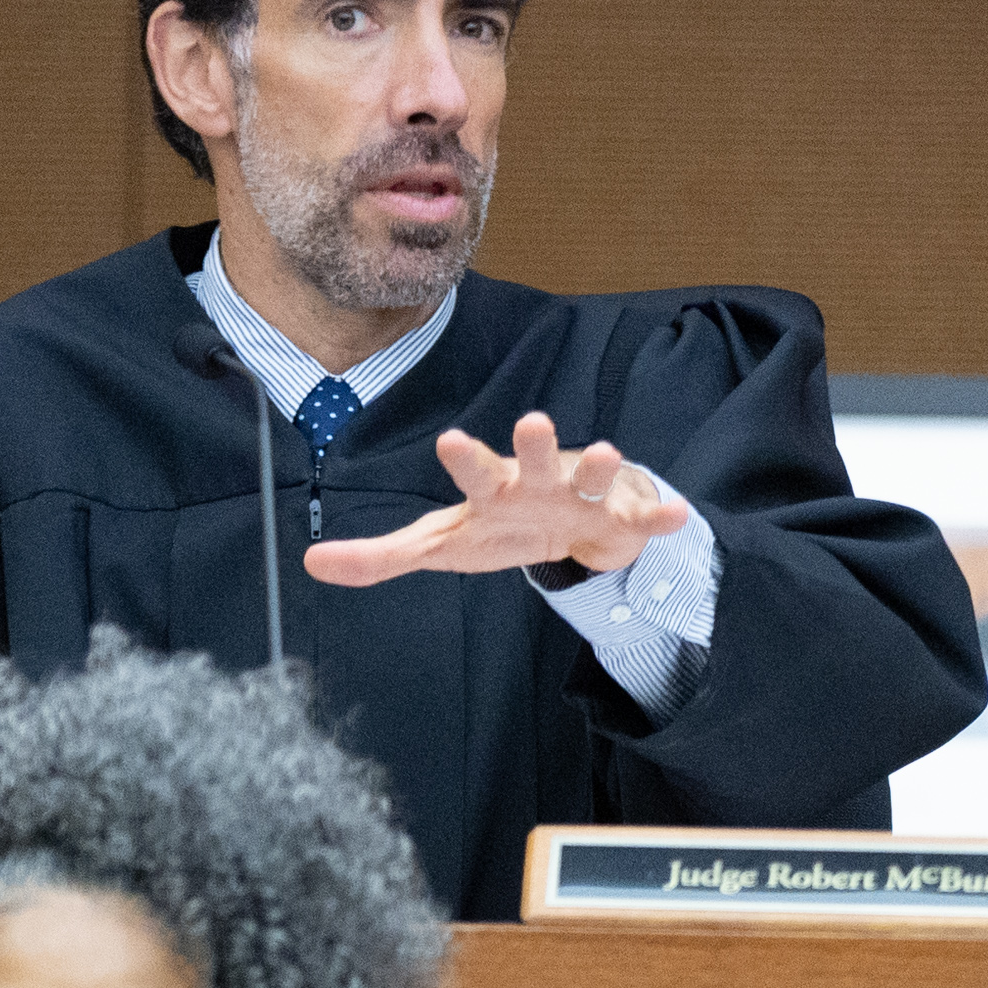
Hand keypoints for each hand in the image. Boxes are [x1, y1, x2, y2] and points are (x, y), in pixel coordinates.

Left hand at [301, 411, 690, 587]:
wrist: (570, 533)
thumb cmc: (500, 527)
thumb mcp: (441, 546)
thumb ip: (381, 556)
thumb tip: (312, 564)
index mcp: (494, 487)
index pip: (474, 469)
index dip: (465, 457)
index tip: (450, 439)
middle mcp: (539, 481)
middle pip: (536, 458)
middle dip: (536, 442)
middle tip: (532, 422)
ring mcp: (582, 496)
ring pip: (591, 475)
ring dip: (599, 464)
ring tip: (609, 452)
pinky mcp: (620, 518)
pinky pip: (641, 517)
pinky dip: (658, 518)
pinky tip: (676, 516)